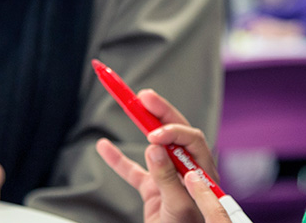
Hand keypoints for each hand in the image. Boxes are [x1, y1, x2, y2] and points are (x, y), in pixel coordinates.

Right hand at [96, 89, 229, 222]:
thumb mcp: (177, 208)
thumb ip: (167, 178)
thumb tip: (155, 147)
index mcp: (202, 173)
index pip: (190, 140)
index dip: (173, 131)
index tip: (153, 134)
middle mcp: (187, 171)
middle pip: (175, 133)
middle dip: (160, 113)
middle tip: (144, 96)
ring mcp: (169, 180)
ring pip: (154, 147)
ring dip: (142, 126)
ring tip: (131, 105)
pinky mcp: (153, 192)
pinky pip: (134, 172)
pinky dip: (119, 160)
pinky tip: (103, 147)